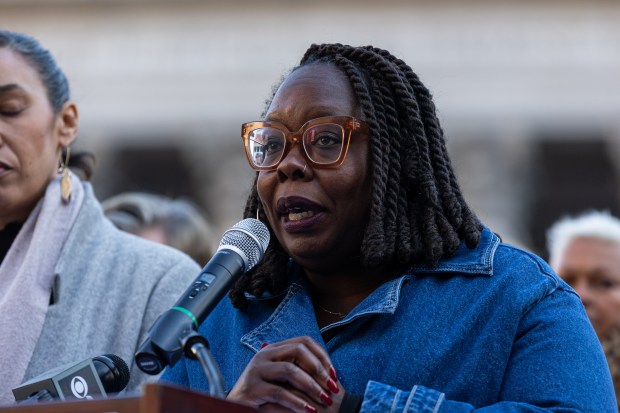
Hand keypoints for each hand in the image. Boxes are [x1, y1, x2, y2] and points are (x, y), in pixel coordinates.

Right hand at [227, 336, 343, 412]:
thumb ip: (301, 372)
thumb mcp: (284, 380)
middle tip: (331, 387)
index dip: (322, 356)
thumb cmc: (265, 396)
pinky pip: (279, 392)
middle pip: (298, 350)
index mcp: (274, 349)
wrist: (235, 409)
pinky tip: (309, 410)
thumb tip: (331, 374)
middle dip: (318, 369)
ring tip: (324, 400)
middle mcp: (264, 354)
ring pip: (290, 370)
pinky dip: (297, 402)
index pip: (304, 341)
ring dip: (311, 386)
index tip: (334, 374)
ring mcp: (256, 370)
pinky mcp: (251, 389)